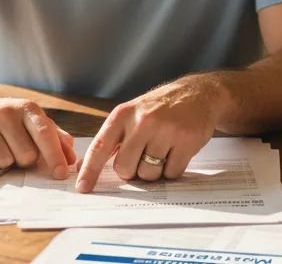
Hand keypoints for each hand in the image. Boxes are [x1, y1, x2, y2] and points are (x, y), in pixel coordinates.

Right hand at [0, 95, 77, 178]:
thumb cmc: (6, 119)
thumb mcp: (31, 121)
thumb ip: (54, 137)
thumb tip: (71, 157)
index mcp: (27, 108)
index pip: (45, 134)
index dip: (55, 156)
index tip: (61, 174)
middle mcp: (5, 112)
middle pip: (25, 155)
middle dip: (23, 160)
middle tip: (15, 149)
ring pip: (2, 161)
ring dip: (2, 161)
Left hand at [75, 77, 227, 192]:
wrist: (199, 93)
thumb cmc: (160, 108)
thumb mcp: (132, 113)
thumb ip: (112, 138)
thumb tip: (86, 166)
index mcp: (123, 114)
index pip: (100, 147)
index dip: (90, 170)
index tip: (83, 187)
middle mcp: (143, 121)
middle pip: (125, 168)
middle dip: (131, 171)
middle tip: (142, 157)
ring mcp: (166, 131)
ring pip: (149, 174)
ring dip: (154, 171)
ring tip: (162, 151)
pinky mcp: (187, 141)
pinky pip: (172, 173)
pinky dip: (172, 169)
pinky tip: (176, 151)